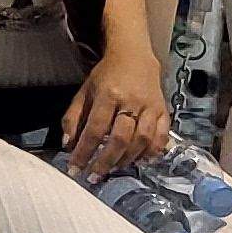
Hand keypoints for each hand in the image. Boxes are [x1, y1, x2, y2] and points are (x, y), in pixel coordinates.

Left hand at [59, 49, 166, 184]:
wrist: (134, 56)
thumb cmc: (105, 75)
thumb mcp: (84, 91)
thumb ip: (74, 117)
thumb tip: (67, 144)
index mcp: (108, 94)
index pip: (95, 129)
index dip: (84, 151)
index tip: (76, 169)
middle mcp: (131, 102)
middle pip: (120, 138)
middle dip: (106, 161)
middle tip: (95, 176)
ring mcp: (150, 107)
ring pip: (142, 140)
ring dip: (127, 159)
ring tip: (113, 169)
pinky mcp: (164, 111)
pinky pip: (162, 137)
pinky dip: (152, 152)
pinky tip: (141, 161)